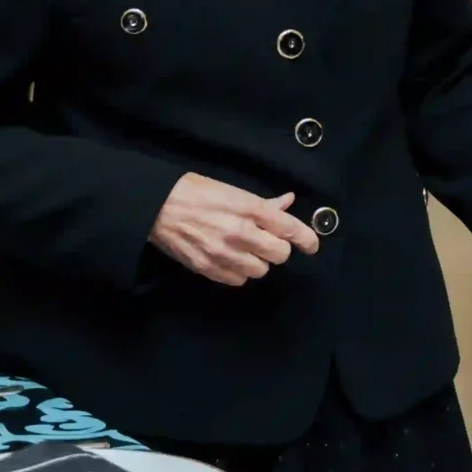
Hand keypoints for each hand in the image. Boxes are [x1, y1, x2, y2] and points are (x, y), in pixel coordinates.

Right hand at [149, 173, 320, 284]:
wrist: (159, 206)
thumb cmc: (197, 192)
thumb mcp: (233, 191)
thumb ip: (263, 204)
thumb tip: (288, 203)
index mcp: (250, 208)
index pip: (289, 228)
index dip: (307, 239)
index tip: (312, 245)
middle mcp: (241, 232)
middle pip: (280, 254)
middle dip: (278, 249)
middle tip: (269, 243)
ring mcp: (224, 253)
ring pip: (260, 271)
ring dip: (259, 262)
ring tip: (247, 251)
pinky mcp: (209, 268)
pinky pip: (238, 280)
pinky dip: (240, 273)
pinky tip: (232, 260)